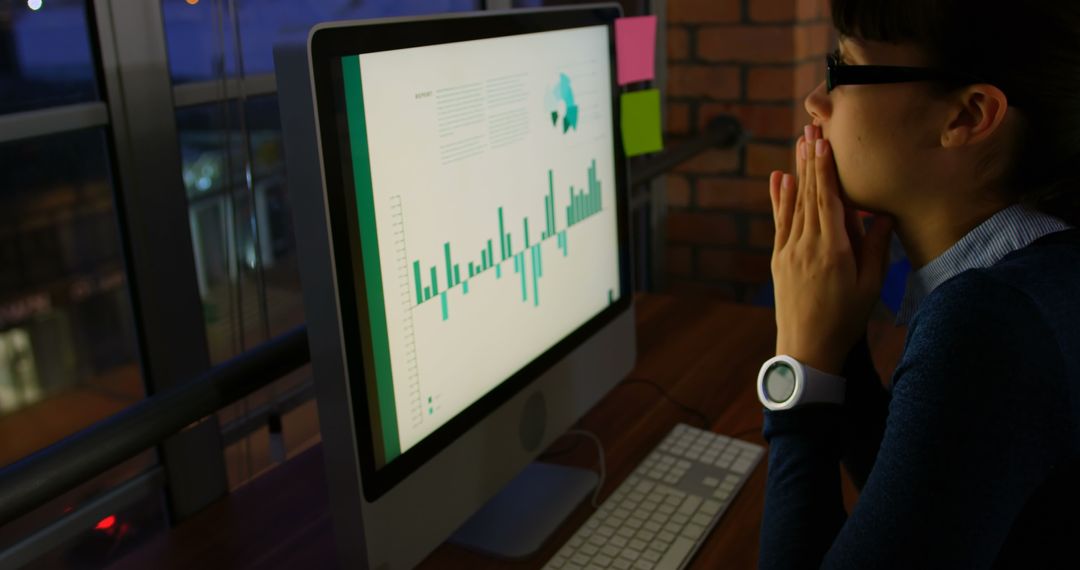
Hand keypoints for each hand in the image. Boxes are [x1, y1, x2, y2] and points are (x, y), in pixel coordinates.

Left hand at [768, 125, 894, 373]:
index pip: (829, 201)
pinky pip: (780, 222)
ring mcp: (789, 252)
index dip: (826, 169)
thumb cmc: (846, 319)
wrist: (807, 349)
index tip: (825, 142)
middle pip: (810, 195)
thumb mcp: (870, 286)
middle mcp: (807, 246)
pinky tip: (780, 179)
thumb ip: (876, 248)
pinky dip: (780, 199)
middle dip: (810, 160)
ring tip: (798, 144)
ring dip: (797, 172)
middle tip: (811, 129)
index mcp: (834, 251)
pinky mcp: (779, 259)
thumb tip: (883, 213)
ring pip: (794, 204)